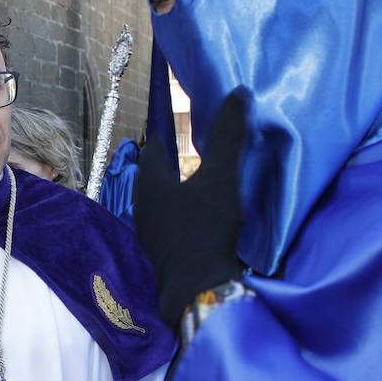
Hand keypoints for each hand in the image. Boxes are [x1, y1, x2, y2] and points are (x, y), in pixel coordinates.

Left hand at [133, 87, 248, 329]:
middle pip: (155, 175)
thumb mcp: (222, 177)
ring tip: (196, 180)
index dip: (166, 135)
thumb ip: (229, 136)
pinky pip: (168, 221)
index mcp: (151, 181)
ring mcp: (149, 231)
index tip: (177, 125)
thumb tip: (238, 92)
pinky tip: (197, 215)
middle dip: (170, 162)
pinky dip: (180, 212)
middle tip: (189, 149)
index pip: (155, 149)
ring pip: (160, 200)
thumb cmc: (206, 228)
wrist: (198, 288)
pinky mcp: (160, 251)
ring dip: (175, 189)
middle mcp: (143, 204)